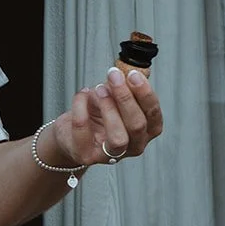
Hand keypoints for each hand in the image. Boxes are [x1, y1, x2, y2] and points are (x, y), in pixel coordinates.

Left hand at [47, 67, 163, 168]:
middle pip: (138, 125)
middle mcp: (134, 146)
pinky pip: (84, 131)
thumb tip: (128, 69)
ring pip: (118, 137)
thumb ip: (125, 86)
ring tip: (99, 88)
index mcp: (146, 131)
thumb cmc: (98, 114)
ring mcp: (111, 155)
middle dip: (125, 97)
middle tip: (114, 77)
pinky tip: (82, 94)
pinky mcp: (88, 156)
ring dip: (109, 108)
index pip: (153, 115)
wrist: (71, 133)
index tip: (133, 74)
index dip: (145, 94)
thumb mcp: (115, 97)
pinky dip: (81, 107)